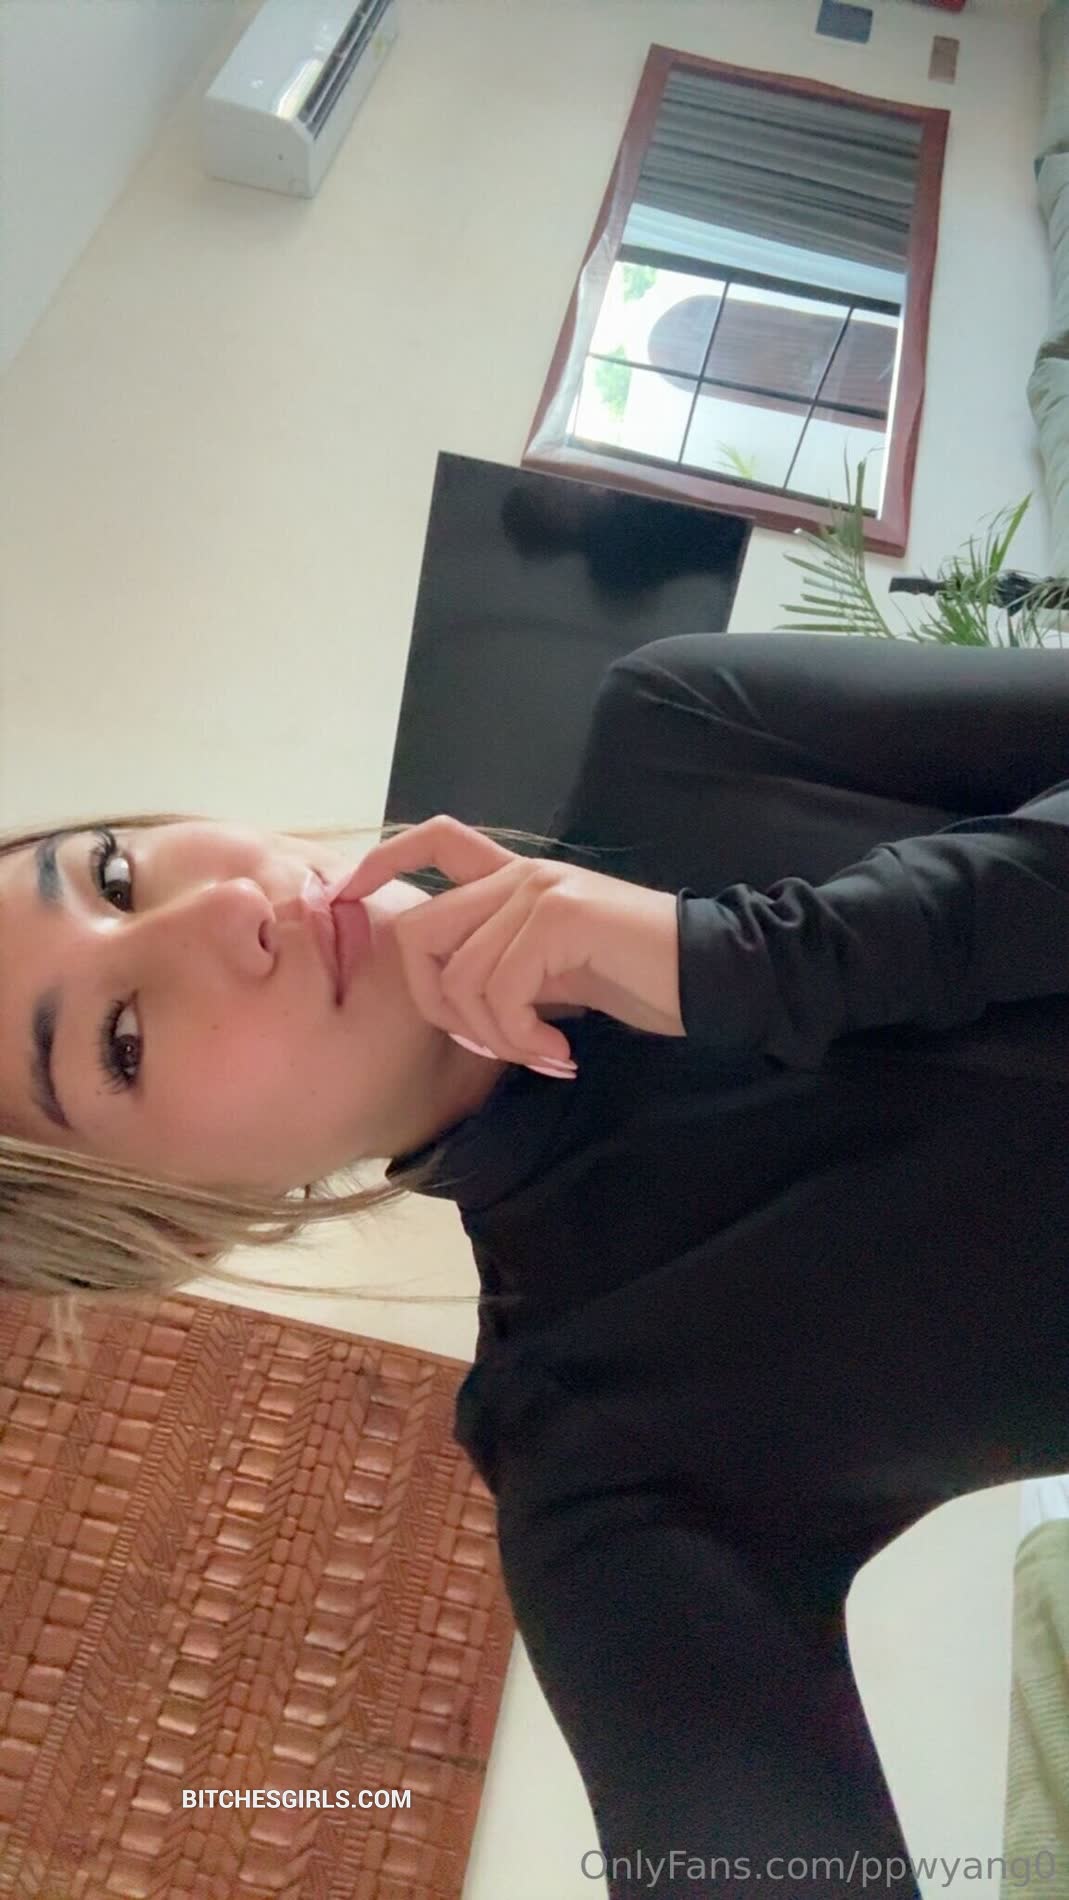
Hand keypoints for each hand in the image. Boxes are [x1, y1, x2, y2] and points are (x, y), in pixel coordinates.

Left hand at [332, 815, 683, 1070]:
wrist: (708, 976)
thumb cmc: (635, 979)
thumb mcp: (553, 969)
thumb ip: (502, 963)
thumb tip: (448, 999)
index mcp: (516, 878)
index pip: (434, 840)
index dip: (381, 861)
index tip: (344, 895)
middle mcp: (520, 875)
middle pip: (419, 931)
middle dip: (436, 1003)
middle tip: (488, 1043)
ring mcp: (538, 892)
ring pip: (459, 974)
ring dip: (492, 1035)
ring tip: (540, 1052)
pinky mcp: (560, 918)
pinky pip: (499, 990)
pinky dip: (520, 1037)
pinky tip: (560, 1051)